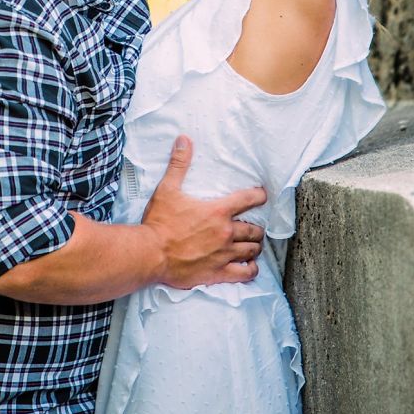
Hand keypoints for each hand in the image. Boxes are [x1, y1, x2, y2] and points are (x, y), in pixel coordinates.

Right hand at [140, 135, 265, 287]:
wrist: (150, 254)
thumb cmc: (159, 222)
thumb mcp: (167, 189)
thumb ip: (178, 164)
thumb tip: (184, 140)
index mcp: (218, 211)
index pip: (249, 199)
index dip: (259, 196)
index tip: (263, 196)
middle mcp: (225, 232)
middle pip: (254, 229)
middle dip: (256, 228)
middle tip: (254, 227)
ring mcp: (224, 254)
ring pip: (252, 250)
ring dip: (255, 247)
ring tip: (253, 245)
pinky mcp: (218, 273)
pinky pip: (244, 273)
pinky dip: (250, 269)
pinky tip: (249, 267)